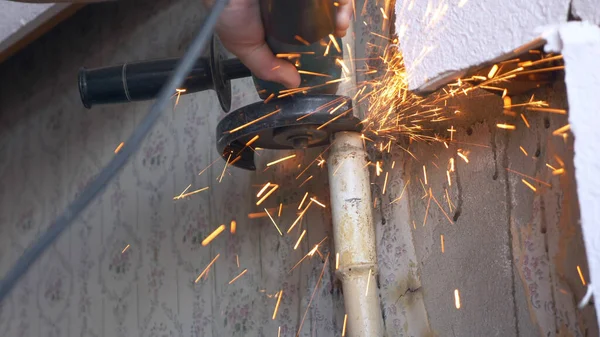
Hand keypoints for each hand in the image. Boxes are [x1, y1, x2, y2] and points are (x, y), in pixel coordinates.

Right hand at [212, 0, 352, 88]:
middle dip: (334, 26)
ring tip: (340, 24)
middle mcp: (287, 4)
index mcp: (275, 20)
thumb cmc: (224, 9)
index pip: (303, 32)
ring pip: (327, 3)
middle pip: (320, 15)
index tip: (326, 52)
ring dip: (341, 14)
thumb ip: (267, 66)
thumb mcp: (244, 46)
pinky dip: (340, 4)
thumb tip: (293, 83)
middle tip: (338, 34)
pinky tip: (339, 13)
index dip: (318, 42)